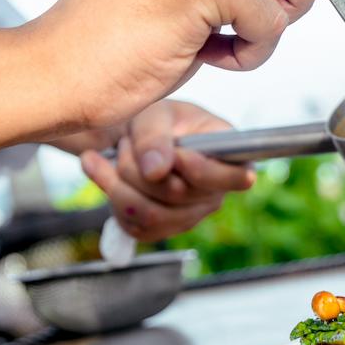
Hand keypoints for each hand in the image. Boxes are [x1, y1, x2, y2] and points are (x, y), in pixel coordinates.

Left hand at [77, 101, 254, 241]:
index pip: (238, 178)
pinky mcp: (164, 229)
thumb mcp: (155, 114)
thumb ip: (155, 137)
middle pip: (178, 195)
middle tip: (124, 143)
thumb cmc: (157, 121)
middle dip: (138, 167)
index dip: (204, 171)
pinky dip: (112, 198)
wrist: (134, 139)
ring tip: (110, 158)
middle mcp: (215, 193)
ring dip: (119, 184)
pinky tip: (105, 175)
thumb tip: (156, 172)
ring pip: (152, 215)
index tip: (177, 154)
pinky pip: (136, 227)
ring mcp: (191, 215)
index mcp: (230, 158)